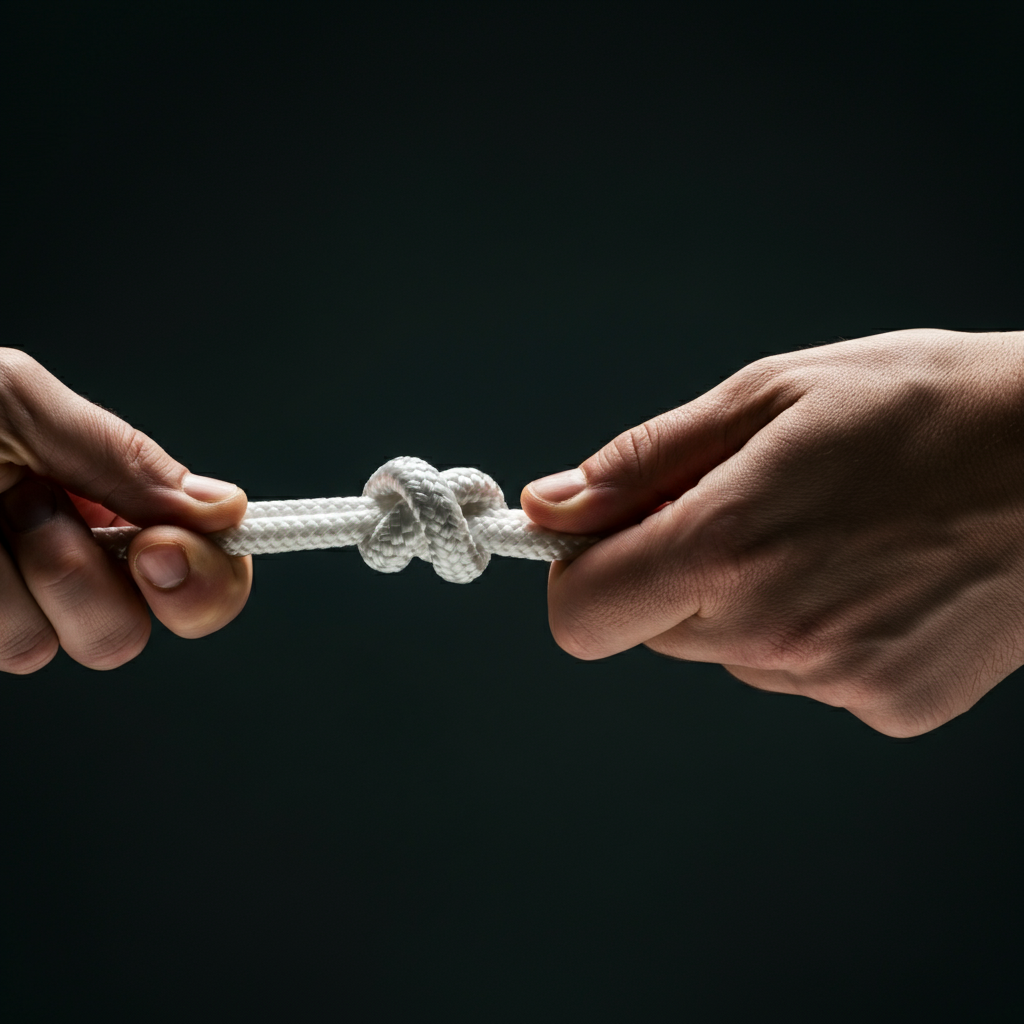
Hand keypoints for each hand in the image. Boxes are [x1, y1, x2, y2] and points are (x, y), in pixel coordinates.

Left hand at [0, 349, 250, 673]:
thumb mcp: (22, 403)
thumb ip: (123, 458)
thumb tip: (230, 508)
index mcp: (111, 499)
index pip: (208, 561)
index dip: (206, 573)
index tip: (159, 547)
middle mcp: (84, 559)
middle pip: (151, 624)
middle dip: (94, 577)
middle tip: (34, 509)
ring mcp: (33, 605)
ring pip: (91, 642)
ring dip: (30, 574)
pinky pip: (19, 651)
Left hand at [522, 329, 1023, 736]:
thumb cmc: (926, 403)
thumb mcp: (767, 396)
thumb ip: (642, 464)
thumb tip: (548, 508)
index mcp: (727, 547)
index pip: (581, 613)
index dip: (579, 573)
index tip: (611, 533)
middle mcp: (772, 632)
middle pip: (652, 628)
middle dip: (675, 572)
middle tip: (751, 505)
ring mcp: (834, 680)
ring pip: (728, 651)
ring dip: (746, 598)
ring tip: (830, 532)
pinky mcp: (889, 706)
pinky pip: (802, 673)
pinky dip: (813, 629)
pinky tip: (872, 575)